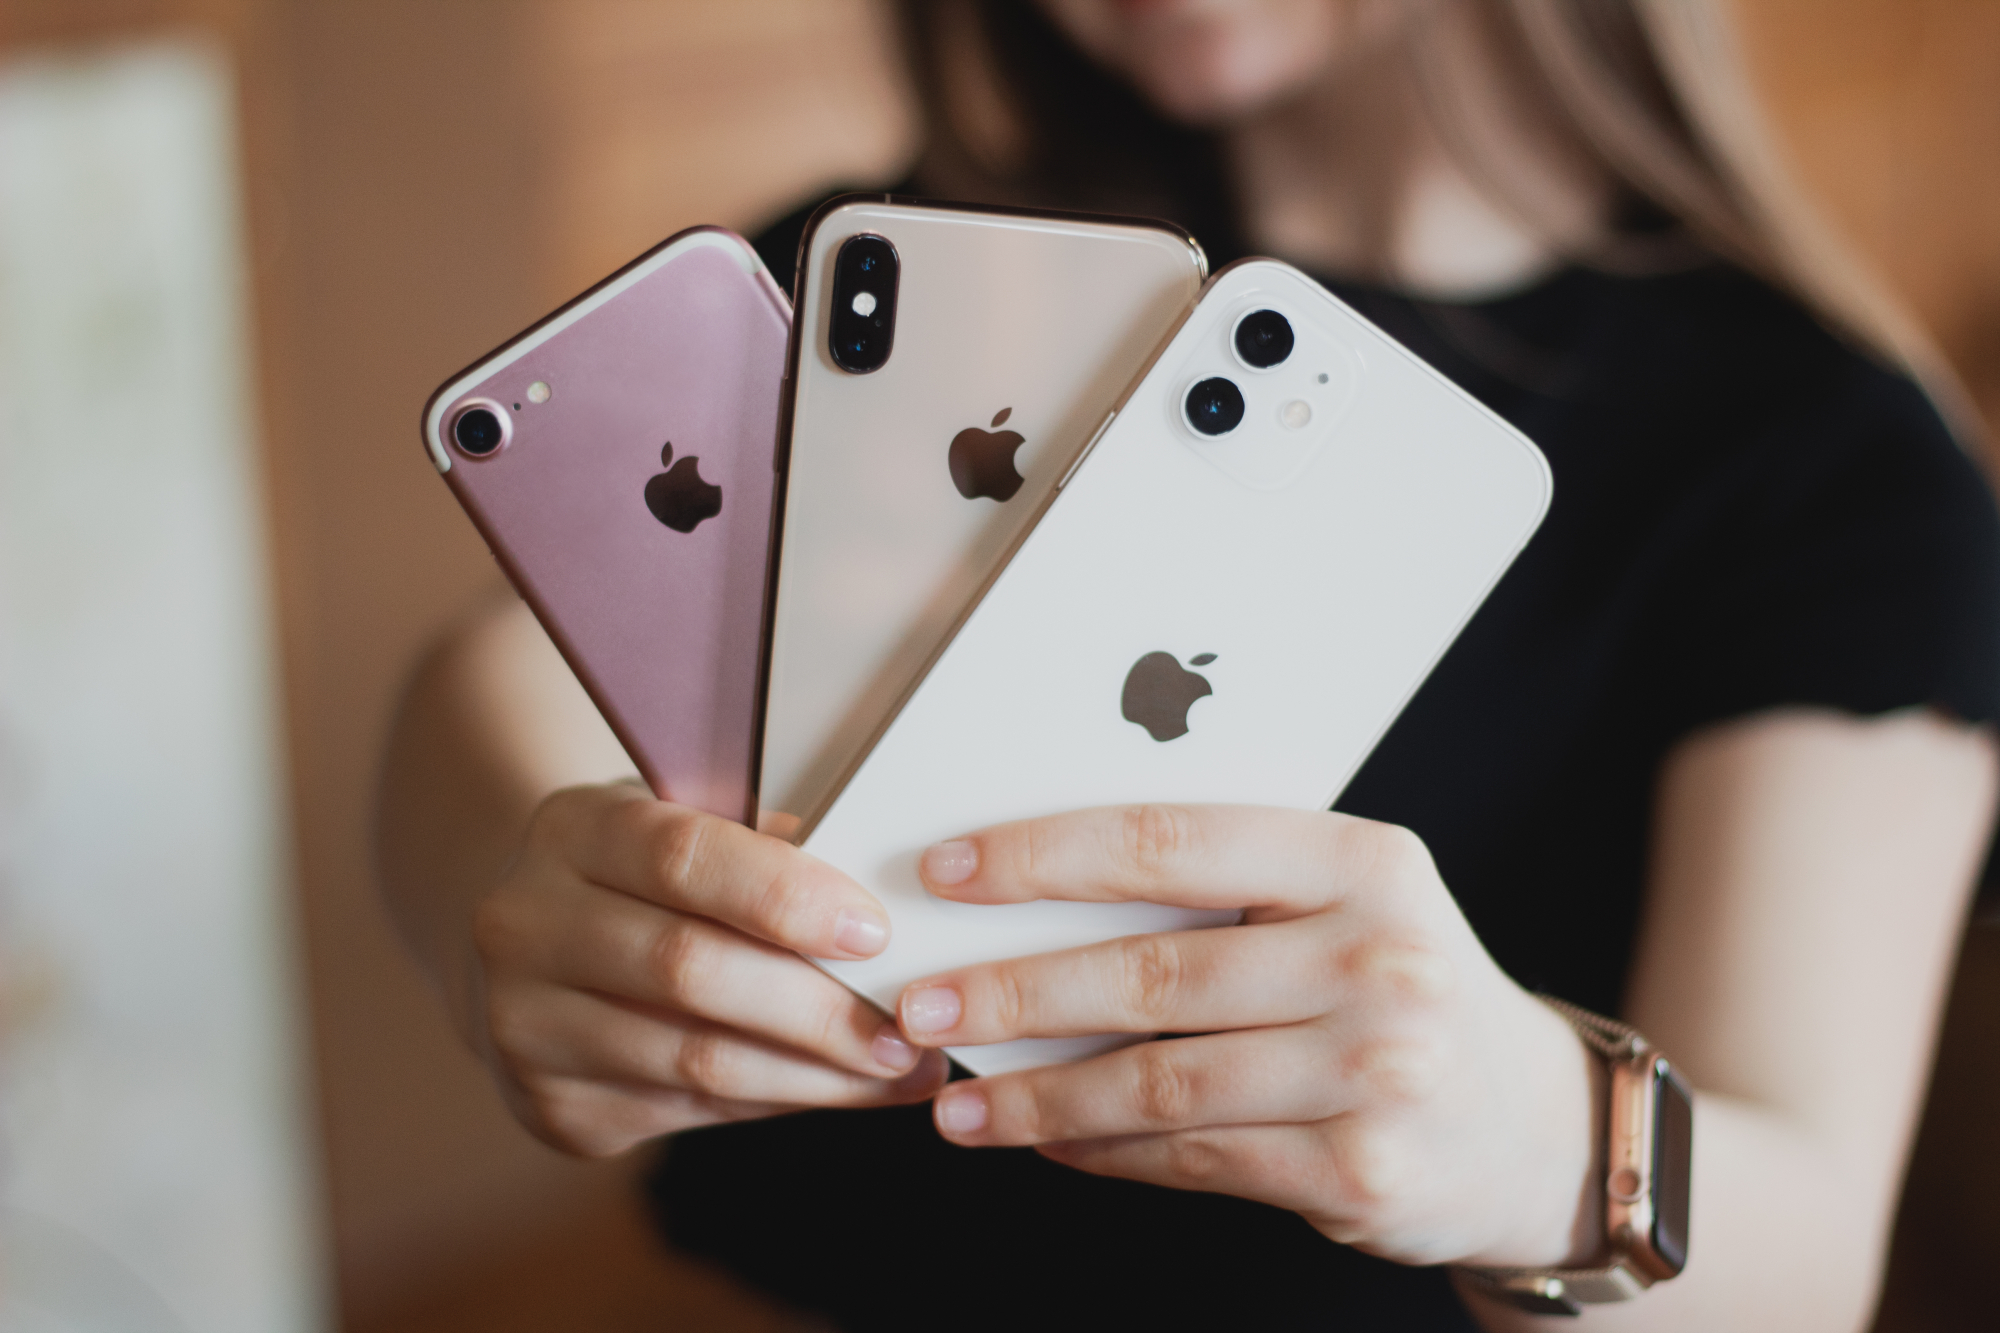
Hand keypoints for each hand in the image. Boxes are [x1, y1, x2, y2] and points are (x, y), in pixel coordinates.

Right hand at [467, 782, 947, 1155]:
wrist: (521, 946)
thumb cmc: (639, 876)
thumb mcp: (681, 825)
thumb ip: (764, 852)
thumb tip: (882, 907)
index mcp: (571, 831)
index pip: (683, 859)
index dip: (786, 897)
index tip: (874, 932)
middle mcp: (527, 927)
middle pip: (691, 971)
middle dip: (817, 1006)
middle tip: (908, 1023)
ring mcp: (527, 1027)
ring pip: (697, 1060)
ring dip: (816, 1074)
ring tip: (899, 1070)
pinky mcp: (554, 1109)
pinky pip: (692, 1111)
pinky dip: (779, 1101)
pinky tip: (838, 1091)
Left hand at [894, 804, 1601, 1267]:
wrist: (1534, 1126)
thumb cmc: (1399, 987)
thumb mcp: (1346, 904)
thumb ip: (1221, 888)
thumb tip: (1032, 899)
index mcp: (1362, 862)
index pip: (1169, 840)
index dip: (1043, 857)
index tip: (944, 876)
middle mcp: (1378, 959)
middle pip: (1151, 971)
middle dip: (1011, 991)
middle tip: (917, 1007)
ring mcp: (1376, 1073)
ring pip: (1159, 1081)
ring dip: (1037, 1093)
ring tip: (955, 1102)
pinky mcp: (1361, 1173)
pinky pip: (1194, 1158)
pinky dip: (1102, 1152)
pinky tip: (1045, 1139)